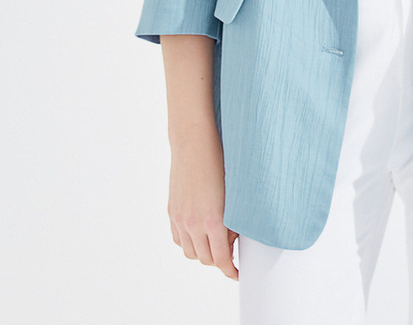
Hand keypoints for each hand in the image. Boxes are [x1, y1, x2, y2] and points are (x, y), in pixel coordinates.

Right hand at [167, 125, 238, 280]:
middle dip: (219, 260)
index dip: (230, 270)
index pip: (221, 260)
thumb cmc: (219, 161)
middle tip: (230, 252)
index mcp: (213, 220)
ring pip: (190, 253)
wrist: (194, 142)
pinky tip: (198, 234)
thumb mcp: (233, 194)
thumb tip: (233, 239)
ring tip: (215, 242)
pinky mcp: (172, 211)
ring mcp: (180, 218)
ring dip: (203, 253)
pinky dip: (188, 242)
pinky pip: (178, 239)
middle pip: (206, 259)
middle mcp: (193, 223)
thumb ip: (233, 220)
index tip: (237, 273)